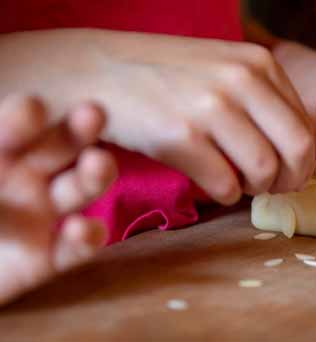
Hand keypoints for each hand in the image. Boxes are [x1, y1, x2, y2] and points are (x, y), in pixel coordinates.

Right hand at [0, 29, 315, 203]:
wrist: (100, 71)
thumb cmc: (168, 78)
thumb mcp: (225, 69)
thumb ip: (264, 101)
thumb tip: (301, 152)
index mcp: (260, 63)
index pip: (306, 126)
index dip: (304, 160)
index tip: (288, 172)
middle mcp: (241, 81)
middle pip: (298, 150)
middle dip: (291, 180)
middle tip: (273, 188)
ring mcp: (211, 107)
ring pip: (265, 171)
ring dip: (255, 188)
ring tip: (239, 183)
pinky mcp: (180, 136)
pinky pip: (225, 185)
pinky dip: (225, 194)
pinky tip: (213, 184)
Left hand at [0, 95, 116, 305]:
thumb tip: (0, 194)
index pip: (11, 130)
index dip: (20, 121)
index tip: (30, 111)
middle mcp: (23, 178)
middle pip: (59, 146)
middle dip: (77, 129)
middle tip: (93, 113)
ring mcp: (41, 218)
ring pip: (78, 188)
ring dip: (95, 174)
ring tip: (99, 164)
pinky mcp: (49, 260)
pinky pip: (75, 249)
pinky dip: (87, 239)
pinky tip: (82, 230)